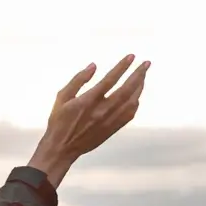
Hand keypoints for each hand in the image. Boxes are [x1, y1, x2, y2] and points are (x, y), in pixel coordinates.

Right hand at [28, 55, 148, 186]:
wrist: (62, 149)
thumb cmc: (59, 122)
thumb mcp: (62, 97)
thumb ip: (78, 80)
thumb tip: (93, 66)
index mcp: (89, 100)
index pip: (111, 79)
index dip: (122, 66)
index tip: (131, 57)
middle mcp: (102, 110)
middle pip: (127, 89)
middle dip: (139, 74)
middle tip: (146, 63)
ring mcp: (109, 120)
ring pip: (131, 102)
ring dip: (139, 87)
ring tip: (143, 77)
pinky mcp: (112, 129)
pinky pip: (130, 115)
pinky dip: (136, 103)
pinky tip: (136, 96)